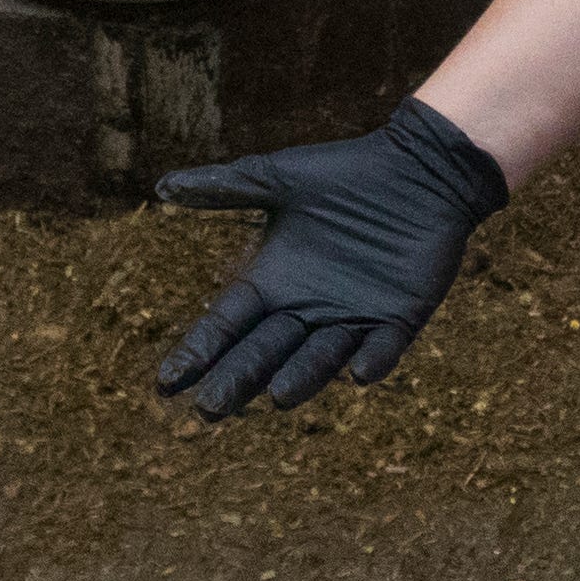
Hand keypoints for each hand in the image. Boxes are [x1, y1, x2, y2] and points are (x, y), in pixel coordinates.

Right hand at [152, 102, 509, 419]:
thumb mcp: (279, 178)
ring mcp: (353, 319)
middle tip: (209, 411)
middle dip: (237, 379)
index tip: (166, 382)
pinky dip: (373, 361)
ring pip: (319, 359)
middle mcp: (306, 310)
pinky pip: (383, 347)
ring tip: (277, 397)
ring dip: (301, 378)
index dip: (199, 351)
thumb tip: (161, 186)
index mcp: (272, 281)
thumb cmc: (347, 173)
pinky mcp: (399, 319)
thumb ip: (224, 187)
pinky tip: (358, 374)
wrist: (418, 169)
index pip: (227, 324)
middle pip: (263, 353)